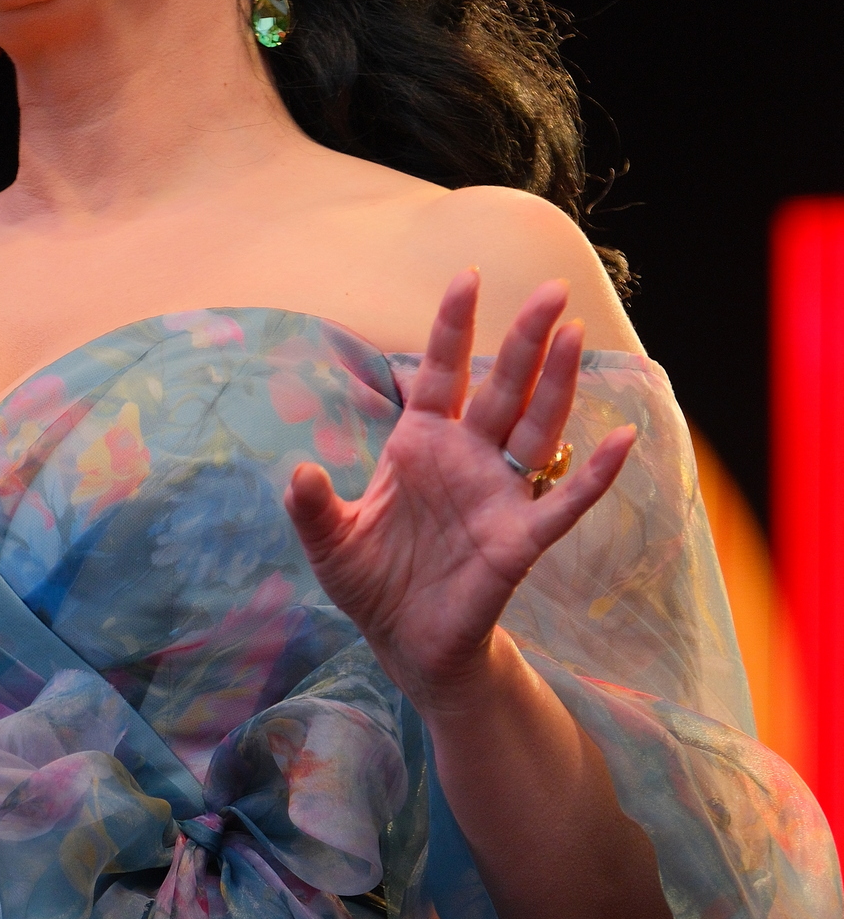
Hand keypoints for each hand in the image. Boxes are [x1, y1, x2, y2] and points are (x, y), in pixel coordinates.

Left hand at [285, 270, 634, 712]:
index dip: (454, 327)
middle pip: (502, 388)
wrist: (404, 642)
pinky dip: (594, 474)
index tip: (467, 276)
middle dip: (524, 340)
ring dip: (557, 385)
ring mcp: (498, 496)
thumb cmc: (372, 581)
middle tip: (551, 289)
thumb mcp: (330, 542)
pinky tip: (621, 439)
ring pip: (536, 429)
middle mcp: (467, 459)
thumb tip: (297, 473)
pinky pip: (565, 501)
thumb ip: (312, 507)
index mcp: (421, 444)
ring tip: (576, 334)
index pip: (442, 372)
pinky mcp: (520, 540)